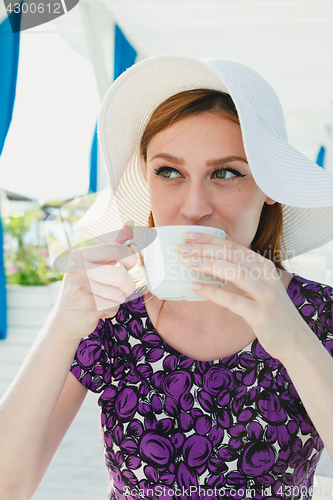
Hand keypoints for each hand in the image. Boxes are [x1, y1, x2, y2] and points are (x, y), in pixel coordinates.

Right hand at [52, 225, 137, 339]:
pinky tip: (98, 310)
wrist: (64, 321)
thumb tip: (129, 225)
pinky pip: (112, 306)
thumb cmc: (85, 290)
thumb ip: (113, 247)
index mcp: (80, 255)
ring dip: (117, 300)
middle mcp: (76, 268)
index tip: (129, 266)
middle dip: (127, 285)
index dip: (130, 259)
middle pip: (120, 275)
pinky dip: (110, 311)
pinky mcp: (84, 306)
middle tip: (124, 289)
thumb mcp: (95, 266)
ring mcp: (79, 287)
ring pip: (119, 293)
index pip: (116, 249)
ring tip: (103, 300)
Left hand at [177, 232, 308, 361]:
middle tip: (182, 248)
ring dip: (211, 265)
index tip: (189, 236)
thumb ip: (241, 270)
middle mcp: (266, 275)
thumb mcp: (258, 285)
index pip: (233, 247)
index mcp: (263, 266)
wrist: (294, 339)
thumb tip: (214, 254)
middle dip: (206, 249)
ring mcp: (266, 294)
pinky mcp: (262, 314)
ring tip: (190, 263)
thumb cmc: (270, 311)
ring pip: (237, 272)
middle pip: (233, 255)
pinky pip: (235, 301)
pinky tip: (197, 288)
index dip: (210, 239)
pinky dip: (215, 293)